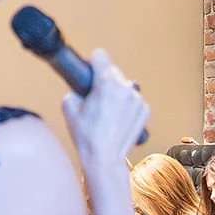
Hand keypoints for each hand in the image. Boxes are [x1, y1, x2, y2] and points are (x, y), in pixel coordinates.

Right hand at [62, 50, 149, 172]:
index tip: (90, 70)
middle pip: (113, 71)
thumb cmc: (87, 137)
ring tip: (107, 113)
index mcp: (106, 83)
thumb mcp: (69, 106)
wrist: (105, 159)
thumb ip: (75, 89)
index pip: (100, 55)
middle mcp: (126, 87)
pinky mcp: (145, 110)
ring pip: (124, 86)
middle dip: (104, 81)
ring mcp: (138, 99)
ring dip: (117, 93)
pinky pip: (133, 99)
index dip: (92, 63)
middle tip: (96, 99)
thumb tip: (82, 86)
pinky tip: (118, 119)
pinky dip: (126, 105)